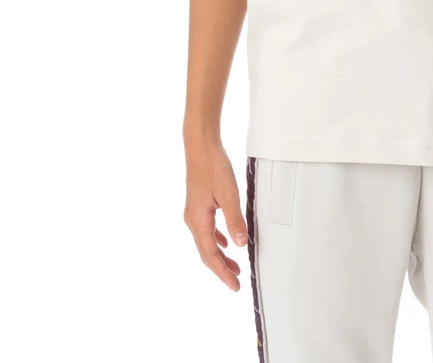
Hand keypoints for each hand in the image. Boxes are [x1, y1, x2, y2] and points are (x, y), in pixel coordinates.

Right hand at [183, 134, 249, 291]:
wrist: (200, 146)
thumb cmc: (213, 167)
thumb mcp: (229, 194)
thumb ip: (234, 220)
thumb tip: (240, 245)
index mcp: (198, 221)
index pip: (210, 255)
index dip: (222, 272)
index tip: (234, 286)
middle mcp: (192, 220)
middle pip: (207, 252)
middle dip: (221, 269)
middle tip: (236, 282)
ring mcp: (194, 213)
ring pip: (207, 242)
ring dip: (220, 256)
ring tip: (234, 267)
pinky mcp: (198, 205)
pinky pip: (207, 230)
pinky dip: (216, 240)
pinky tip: (225, 243)